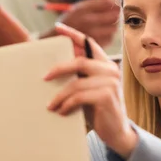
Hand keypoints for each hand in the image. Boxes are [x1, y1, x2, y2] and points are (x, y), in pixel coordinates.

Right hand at [40, 0, 119, 47]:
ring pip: (113, 28)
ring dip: (112, 26)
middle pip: (114, 15)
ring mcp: (90, 33)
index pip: (108, 2)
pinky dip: (108, 37)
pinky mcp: (93, 45)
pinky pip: (109, 39)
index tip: (117, 4)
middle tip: (115, 15)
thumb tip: (118, 1)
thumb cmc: (71, 22)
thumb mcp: (79, 8)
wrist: (55, 41)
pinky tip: (101, 35)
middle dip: (116, 15)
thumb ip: (97, 4)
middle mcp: (87, 20)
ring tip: (105, 26)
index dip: (116, 3)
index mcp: (83, 8)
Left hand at [44, 23, 137, 157]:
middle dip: (59, 69)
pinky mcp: (107, 97)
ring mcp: (111, 83)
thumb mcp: (88, 89)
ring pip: (76, 83)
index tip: (59, 28)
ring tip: (51, 105)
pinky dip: (67, 104)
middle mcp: (111, 70)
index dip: (74, 34)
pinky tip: (62, 111)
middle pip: (79, 61)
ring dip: (60, 95)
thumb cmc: (98, 109)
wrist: (116, 132)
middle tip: (44, 78)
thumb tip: (52, 68)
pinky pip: (79, 97)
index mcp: (105, 64)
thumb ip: (79, 76)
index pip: (90, 43)